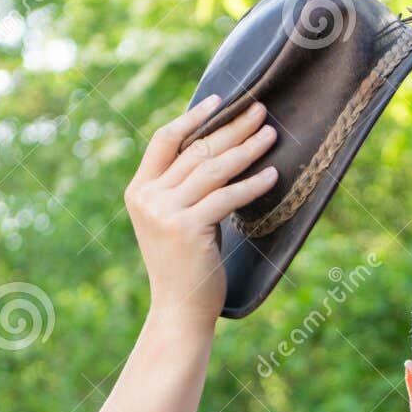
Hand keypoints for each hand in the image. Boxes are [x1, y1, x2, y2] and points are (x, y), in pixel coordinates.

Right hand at [124, 95, 279, 322]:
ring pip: (213, 170)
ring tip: (272, 136)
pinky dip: (252, 184)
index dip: (193, 117)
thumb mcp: (174, 221)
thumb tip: (217, 152)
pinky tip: (273, 176)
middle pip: (196, 150)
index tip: (221, 101)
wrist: (179, 310)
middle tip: (260, 112)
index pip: (164, 140)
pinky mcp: (187, 227)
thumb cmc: (185, 267)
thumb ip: (183, 190)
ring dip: (247, 150)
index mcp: (139, 191)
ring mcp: (165, 212)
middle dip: (232, 128)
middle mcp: (148, 197)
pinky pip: (227, 197)